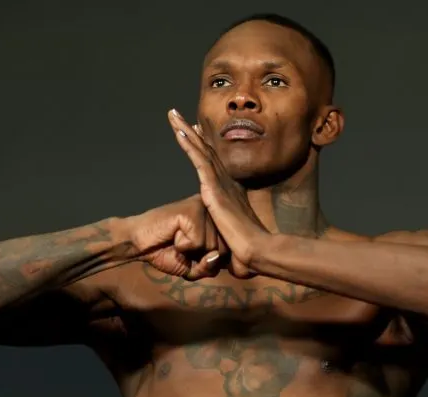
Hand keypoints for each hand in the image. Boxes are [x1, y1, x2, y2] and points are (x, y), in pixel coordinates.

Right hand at [126, 195, 227, 279]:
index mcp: (217, 221)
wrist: (138, 244)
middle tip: (181, 247)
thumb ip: (209, 267)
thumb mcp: (192, 268)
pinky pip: (197, 242)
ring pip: (211, 246)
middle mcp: (213, 211)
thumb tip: (215, 256)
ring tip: (176, 239)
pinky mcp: (192, 210)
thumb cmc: (165, 252)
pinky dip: (182, 246)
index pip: (229, 251)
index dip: (208, 262)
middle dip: (199, 258)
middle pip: (222, 250)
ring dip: (189, 252)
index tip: (190, 252)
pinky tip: (173, 234)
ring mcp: (203, 208)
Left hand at [168, 109, 268, 278]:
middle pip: (206, 150)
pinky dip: (190, 144)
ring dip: (186, 130)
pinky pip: (199, 159)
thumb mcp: (235, 238)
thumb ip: (231, 237)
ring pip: (201, 149)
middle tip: (179, 116)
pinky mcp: (214, 187)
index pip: (214, 165)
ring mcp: (221, 183)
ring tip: (172, 115)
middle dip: (193, 132)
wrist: (255, 250)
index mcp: (231, 192)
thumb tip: (234, 250)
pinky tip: (180, 131)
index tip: (196, 132)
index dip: (204, 146)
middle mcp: (226, 182)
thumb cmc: (248, 250)